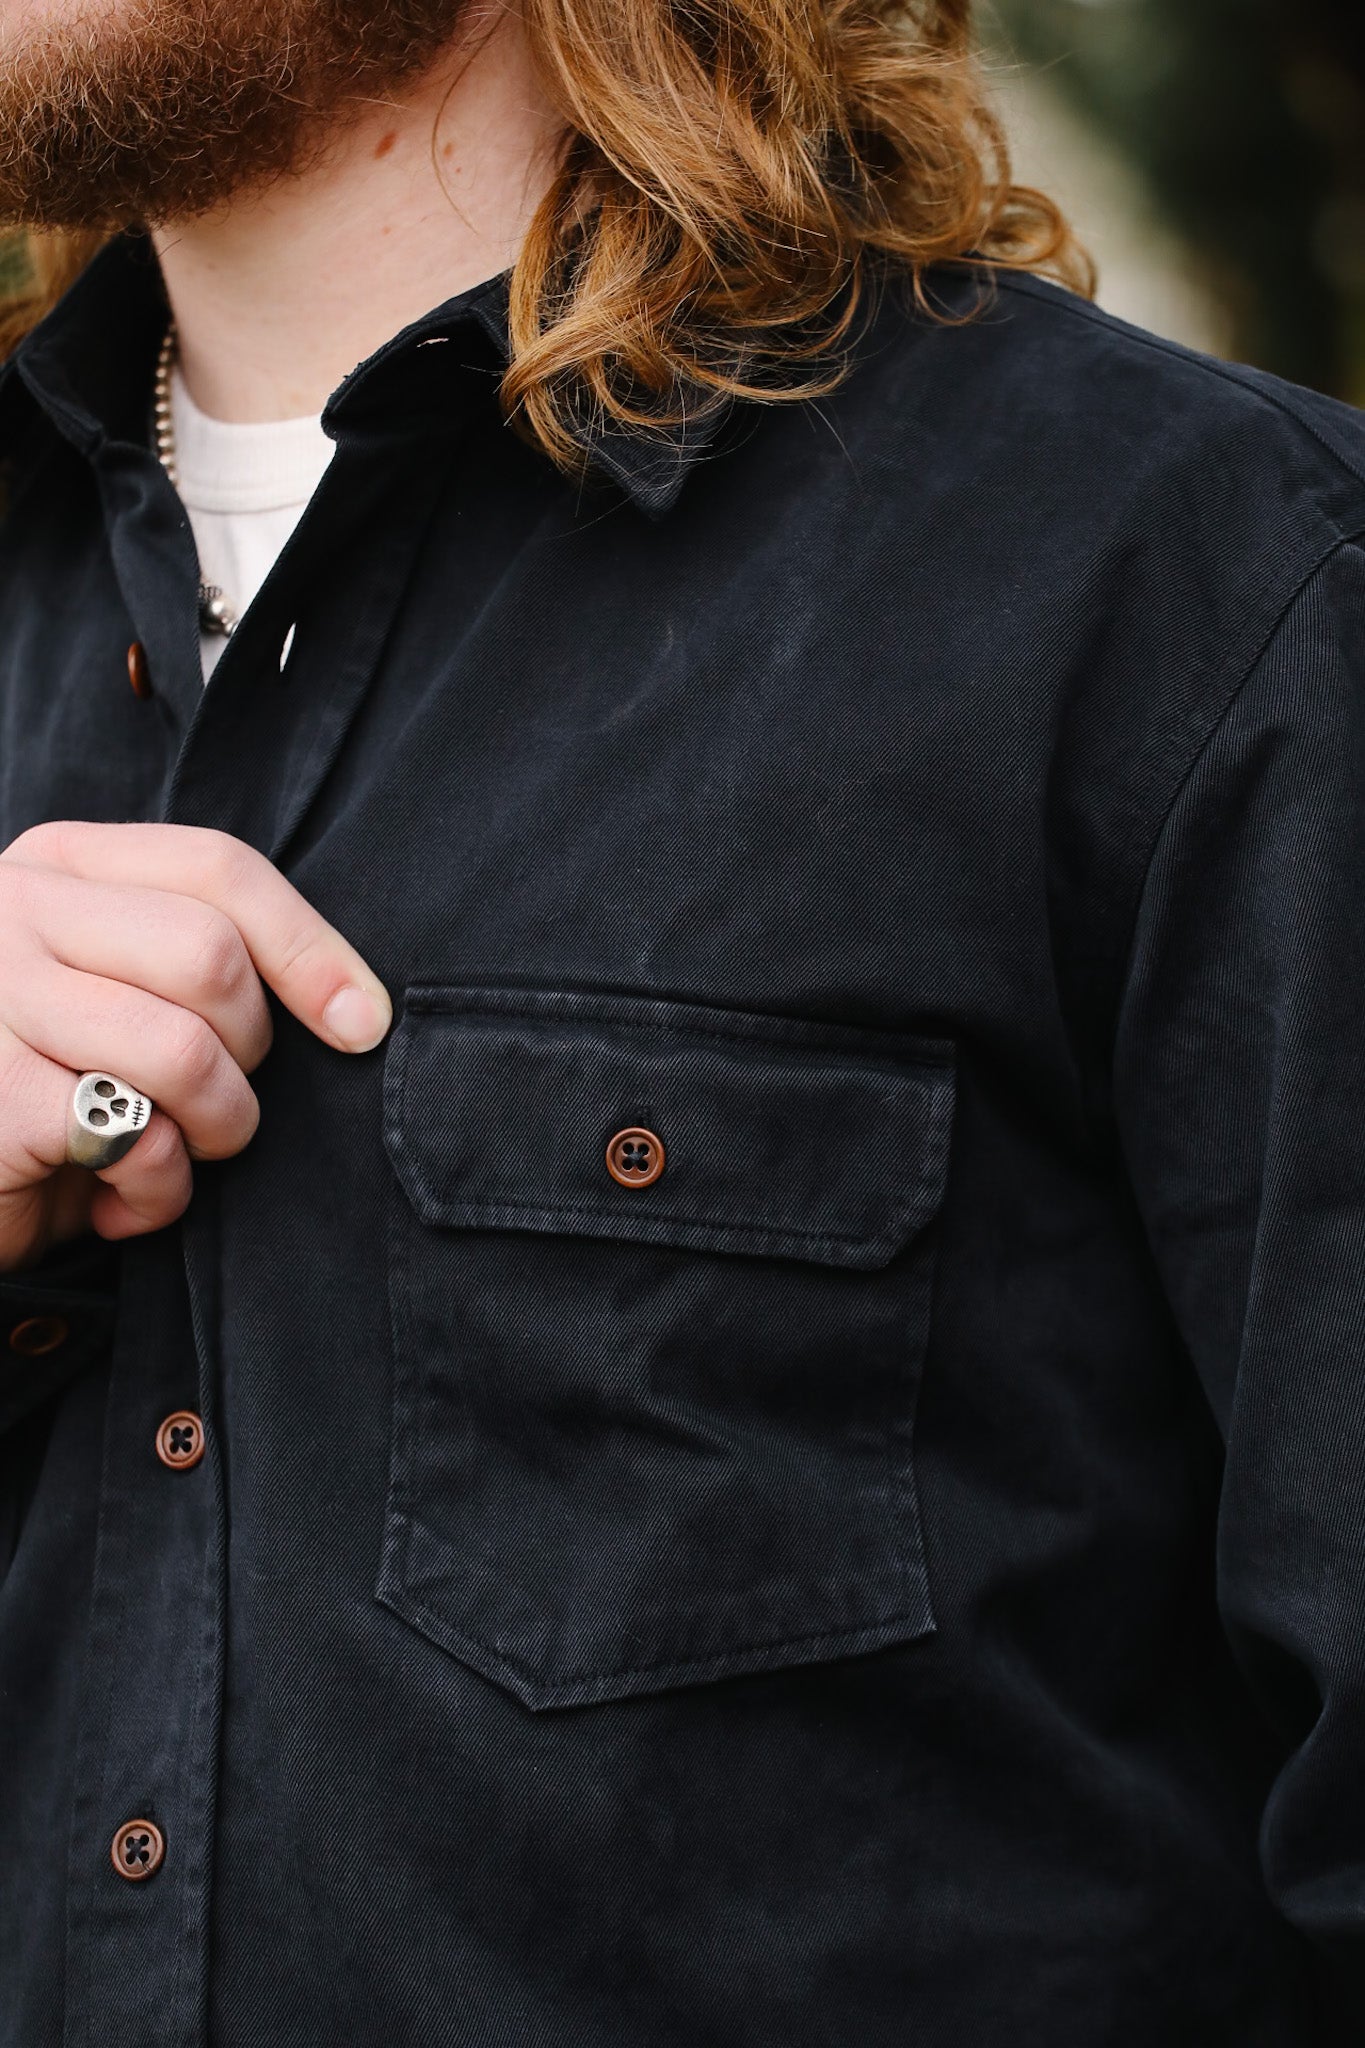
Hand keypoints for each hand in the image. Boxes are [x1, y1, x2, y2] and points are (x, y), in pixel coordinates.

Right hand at [0, 822, 390, 1270]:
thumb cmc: (53, 1088)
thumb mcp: (122, 994)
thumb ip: (201, 961)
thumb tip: (358, 1010)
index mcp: (61, 865)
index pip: (218, 869)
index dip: (309, 949)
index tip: (362, 1024)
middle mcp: (15, 910)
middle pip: (210, 957)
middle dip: (249, 1049)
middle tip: (217, 1102)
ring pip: (184, 1051)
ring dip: (216, 1126)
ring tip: (177, 1153)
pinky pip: (138, 1141)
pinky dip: (159, 1191)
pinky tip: (117, 1202)